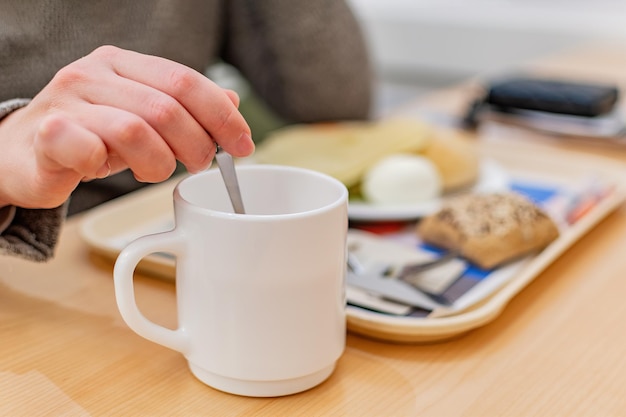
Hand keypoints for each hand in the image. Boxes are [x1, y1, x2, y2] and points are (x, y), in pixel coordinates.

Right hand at [0, 45, 253, 208]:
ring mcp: (66, 101)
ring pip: (136, 130)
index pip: (185, 80)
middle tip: (200, 164)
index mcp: (122, 64)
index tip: (243, 144)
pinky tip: (103, 169)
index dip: (222, 115)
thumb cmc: (88, 136)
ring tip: (155, 171)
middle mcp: (94, 74)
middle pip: (167, 107)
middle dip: (197, 144)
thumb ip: (183, 108)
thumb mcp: (141, 116)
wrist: (22, 152)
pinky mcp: (46, 134)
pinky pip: (89, 149)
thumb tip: (232, 103)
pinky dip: (107, 166)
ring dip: (158, 163)